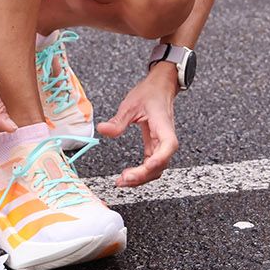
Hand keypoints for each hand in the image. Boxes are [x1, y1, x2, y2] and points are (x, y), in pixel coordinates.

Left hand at [96, 66, 179, 186]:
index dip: (157, 160)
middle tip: (123, 179)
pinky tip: (128, 176)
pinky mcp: (156, 146)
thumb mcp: (131, 104)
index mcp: (164, 126)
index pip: (167, 147)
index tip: (144, 167)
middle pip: (161, 164)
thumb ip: (118, 120)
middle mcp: (166, 138)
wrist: (160, 87)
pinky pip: (152, 165)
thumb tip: (102, 130)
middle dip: (143, 175)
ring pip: (157, 168)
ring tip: (122, 181)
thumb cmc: (150, 93)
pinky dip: (141, 173)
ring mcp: (162, 144)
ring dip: (141, 178)